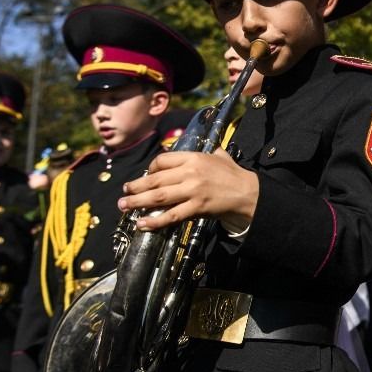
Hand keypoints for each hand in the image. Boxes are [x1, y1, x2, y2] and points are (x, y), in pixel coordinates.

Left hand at [118, 149, 258, 232]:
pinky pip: (171, 215)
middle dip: (135, 187)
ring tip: (124, 206)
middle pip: (155, 180)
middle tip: (123, 193)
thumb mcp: (219, 155)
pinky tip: (142, 223)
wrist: (248, 193)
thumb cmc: (233, 174)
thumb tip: (200, 148)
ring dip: (137, 202)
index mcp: (193, 158)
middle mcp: (190, 173)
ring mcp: (192, 191)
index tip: (146, 176)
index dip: (150, 169)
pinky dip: (154, 221)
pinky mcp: (196, 208)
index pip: (162, 160)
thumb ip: (206, 151)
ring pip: (158, 197)